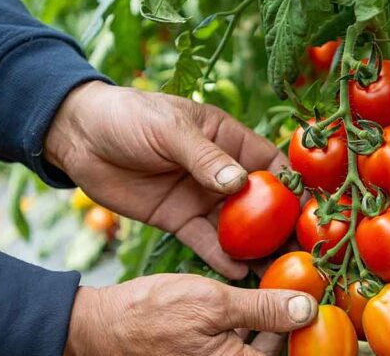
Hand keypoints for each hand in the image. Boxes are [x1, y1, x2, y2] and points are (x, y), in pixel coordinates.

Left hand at [46, 81, 286, 278]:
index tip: (311, 212)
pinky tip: (239, 273)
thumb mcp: (169, 131)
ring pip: (238, 228)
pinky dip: (223, 257)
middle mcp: (222, 173)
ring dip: (257, 249)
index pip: (271, 166)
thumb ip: (205, 158)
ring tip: (276, 271)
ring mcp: (202, 198)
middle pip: (261, 204)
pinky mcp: (179, 219)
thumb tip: (240, 185)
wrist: (78, 136)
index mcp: (229, 140)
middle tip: (300, 253)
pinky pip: (206, 241)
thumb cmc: (129, 117)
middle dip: (281, 227)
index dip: (294, 187)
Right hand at [64, 274, 317, 355]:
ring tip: (290, 293)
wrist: (104, 325)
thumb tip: (308, 308)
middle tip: (310, 296)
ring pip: (260, 348)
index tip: (323, 310)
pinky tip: (260, 299)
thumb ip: (264, 309)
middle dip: (293, 327)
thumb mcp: (215, 303)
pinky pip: (242, 345)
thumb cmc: (153, 314)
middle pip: (275, 352)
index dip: (307, 337)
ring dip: (276, 323)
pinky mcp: (209, 355)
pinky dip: (255, 326)